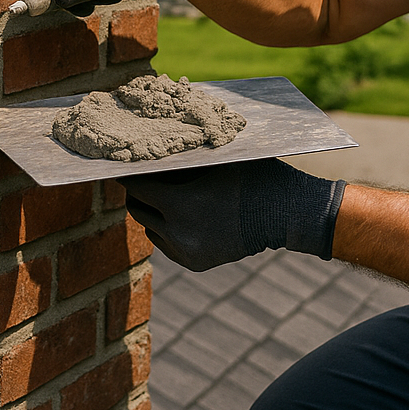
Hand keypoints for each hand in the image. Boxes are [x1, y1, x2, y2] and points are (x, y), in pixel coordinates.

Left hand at [123, 160, 345, 271]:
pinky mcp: (194, 262)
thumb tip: (148, 148)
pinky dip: (166, 229)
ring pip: (149, 228)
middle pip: (138, 209)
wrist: (284, 212)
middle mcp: (177, 233)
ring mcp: (185, 251)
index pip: (137, 186)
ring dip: (152, 211)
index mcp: (179, 204)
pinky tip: (179, 214)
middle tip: (140, 176)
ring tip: (161, 193)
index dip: (129, 173)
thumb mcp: (213, 160)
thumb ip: (180, 157)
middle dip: (138, 191)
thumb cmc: (251, 175)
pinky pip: (166, 243)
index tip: (124, 163)